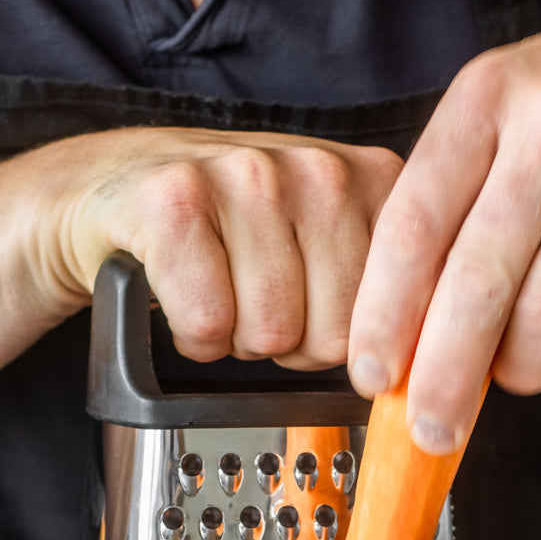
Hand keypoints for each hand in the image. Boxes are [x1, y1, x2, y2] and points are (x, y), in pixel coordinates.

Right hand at [42, 126, 401, 367]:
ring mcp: (248, 175)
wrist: (116, 187)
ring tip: (220, 291)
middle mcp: (320, 169)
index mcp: (375, 183)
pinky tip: (182, 295)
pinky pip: (208, 323)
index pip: (393, 323)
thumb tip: (424, 370)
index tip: (315, 315)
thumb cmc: (232, 233)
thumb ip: (387, 295)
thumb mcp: (328, 252)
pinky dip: (191, 335)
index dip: (344, 343)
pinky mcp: (176, 198)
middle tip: (257, 301)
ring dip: (237, 340)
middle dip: (292, 345)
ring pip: (270, 334)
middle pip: (333, 338)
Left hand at [347, 0, 540, 450]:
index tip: (371, 373)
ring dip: (517, 368)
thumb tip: (407, 324)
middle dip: (444, 373)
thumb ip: (459, 197)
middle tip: (429, 428)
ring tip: (508, 377)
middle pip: (477, 278)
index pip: (414, 222)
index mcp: (491, 94)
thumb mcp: (517, 104)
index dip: (384, 312)